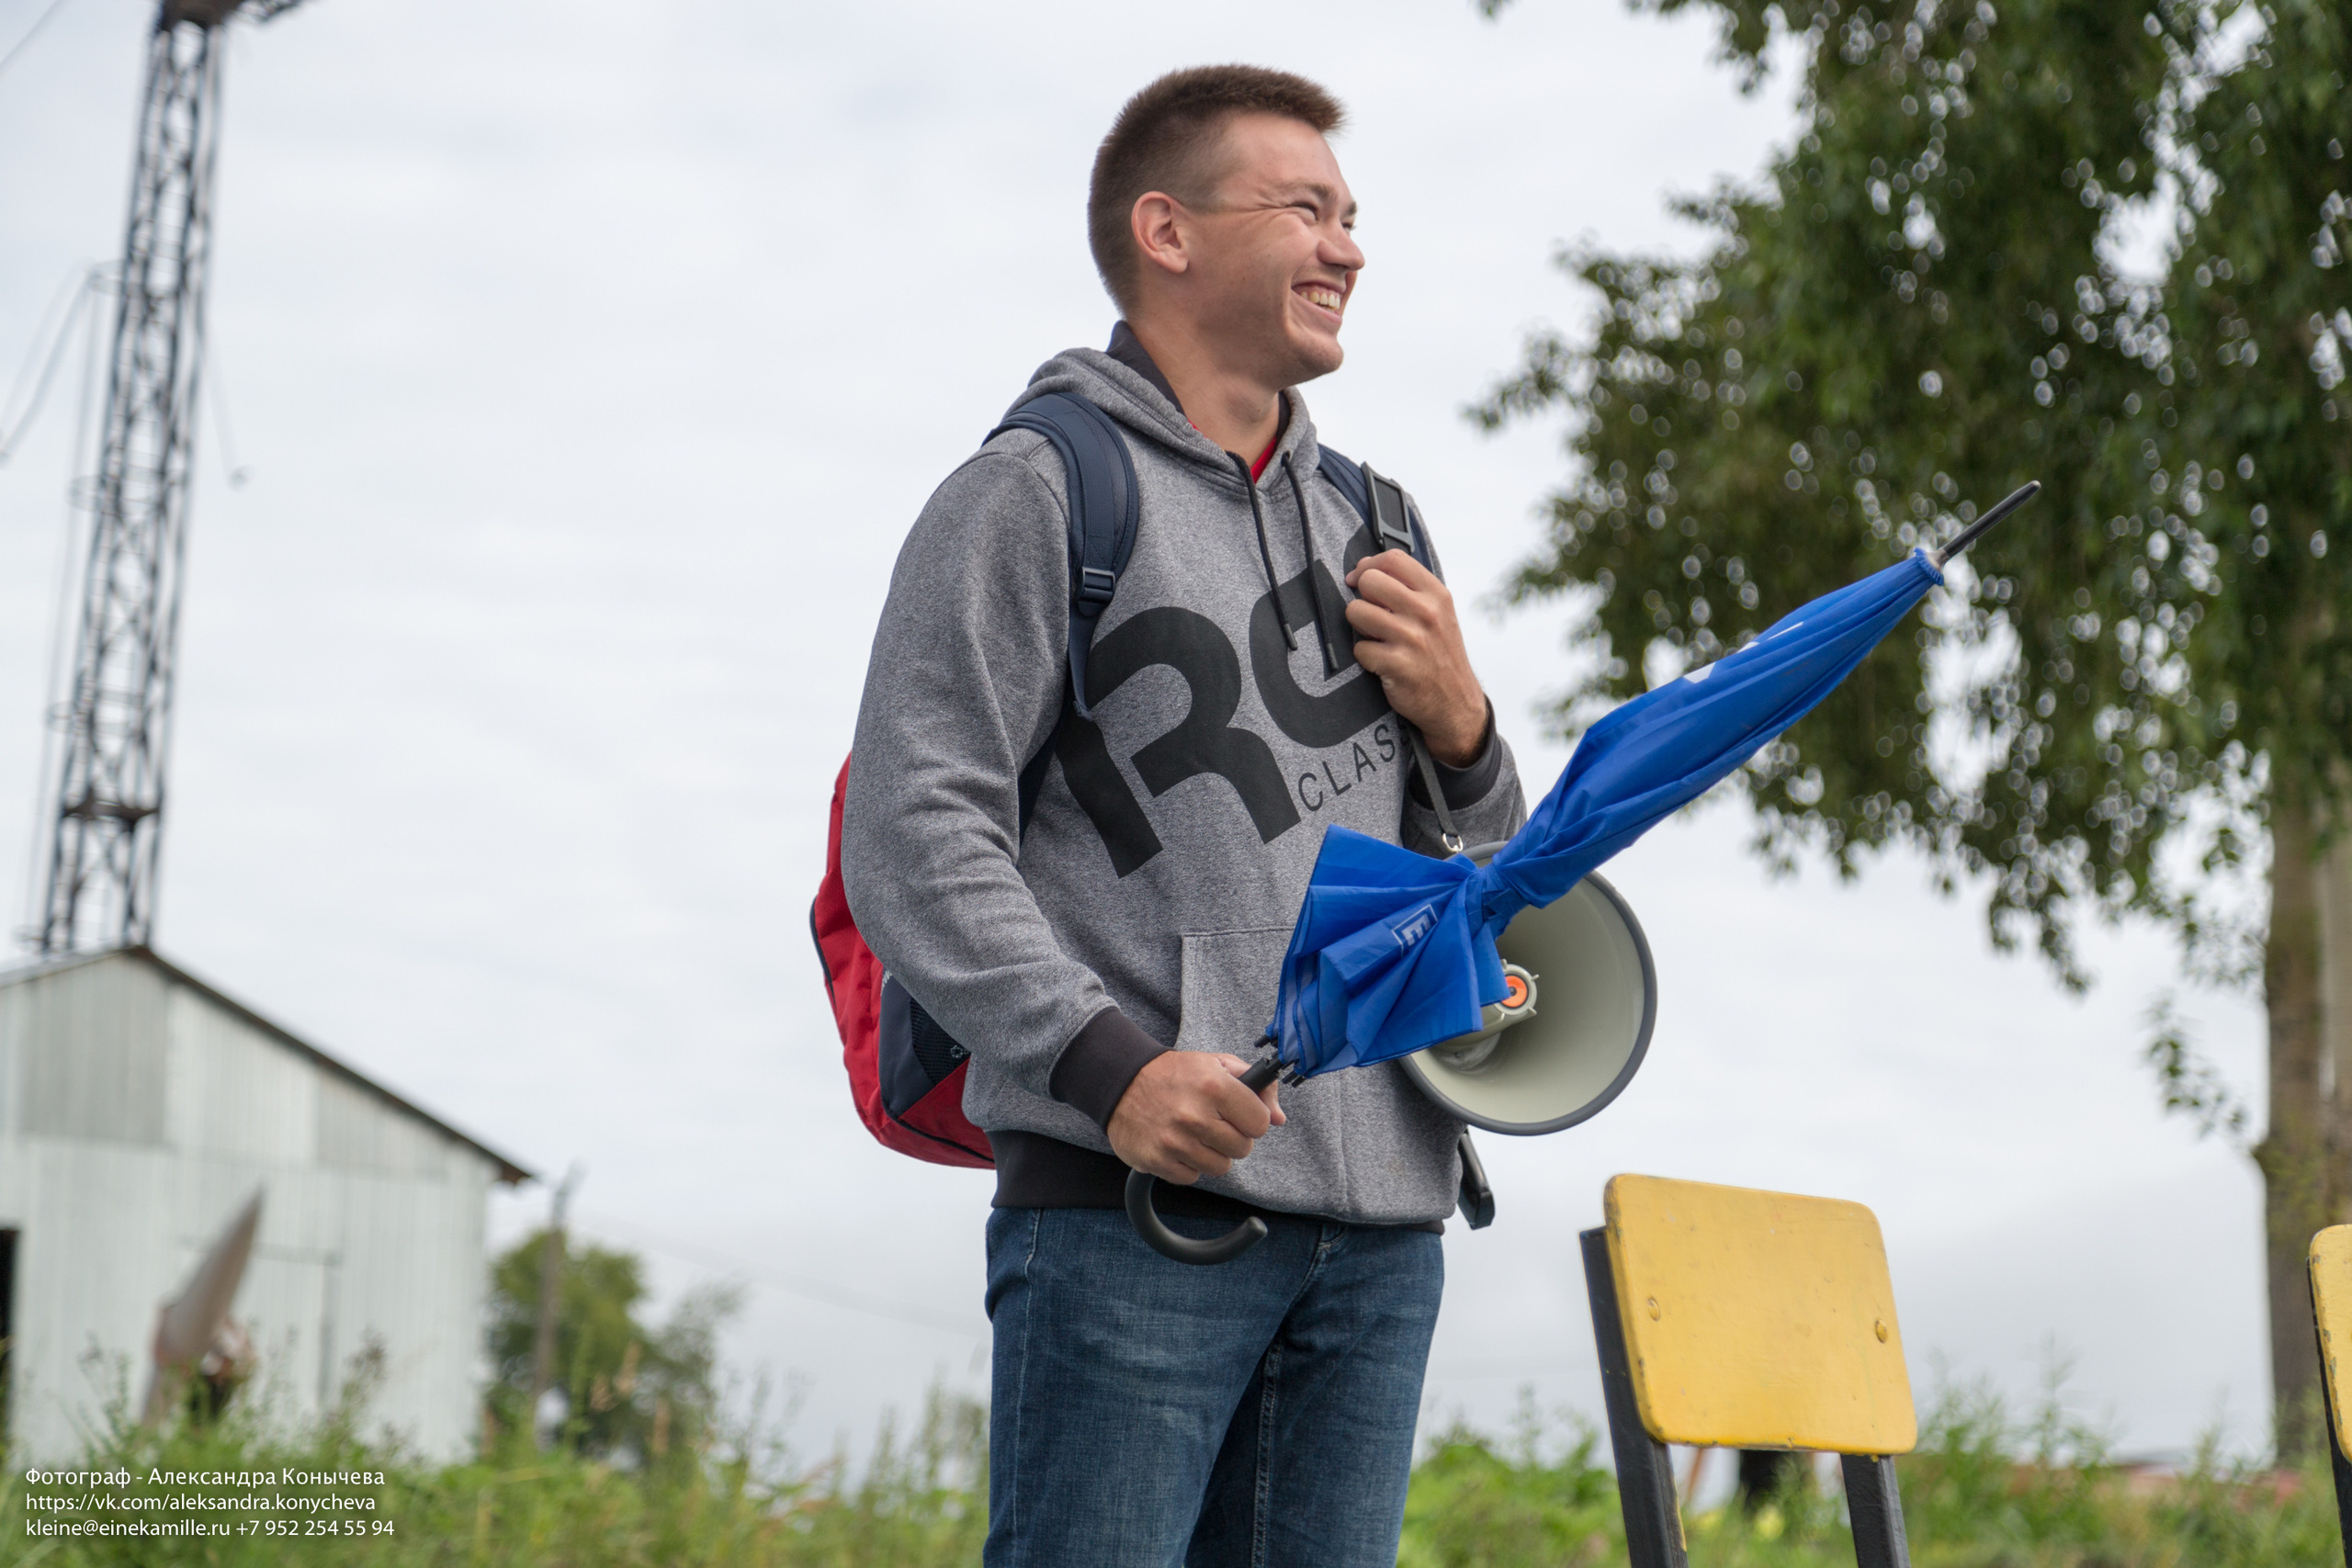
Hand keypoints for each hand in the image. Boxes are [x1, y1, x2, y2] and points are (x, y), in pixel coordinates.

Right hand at [1107, 1053, 1285, 1184]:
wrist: (1121, 1083)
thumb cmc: (1175, 1075)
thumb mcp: (1217, 1065)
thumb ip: (1256, 1086)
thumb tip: (1279, 1118)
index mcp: (1214, 1086)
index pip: (1260, 1124)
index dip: (1252, 1120)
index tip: (1239, 1115)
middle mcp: (1195, 1116)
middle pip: (1242, 1149)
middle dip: (1232, 1138)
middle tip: (1214, 1123)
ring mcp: (1175, 1141)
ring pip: (1220, 1167)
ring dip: (1211, 1154)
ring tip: (1195, 1134)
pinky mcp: (1158, 1161)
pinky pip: (1192, 1178)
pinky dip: (1187, 1165)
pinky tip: (1178, 1144)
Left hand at [1344, 550, 1488, 765]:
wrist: (1456, 702)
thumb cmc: (1441, 655)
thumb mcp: (1439, 614)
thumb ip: (1410, 590)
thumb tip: (1366, 568)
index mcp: (1436, 595)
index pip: (1394, 559)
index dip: (1369, 565)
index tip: (1359, 578)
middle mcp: (1426, 612)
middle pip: (1370, 581)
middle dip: (1361, 597)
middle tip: (1371, 614)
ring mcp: (1412, 638)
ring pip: (1357, 612)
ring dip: (1359, 627)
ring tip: (1377, 639)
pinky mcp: (1397, 664)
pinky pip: (1359, 648)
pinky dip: (1365, 657)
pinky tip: (1381, 662)